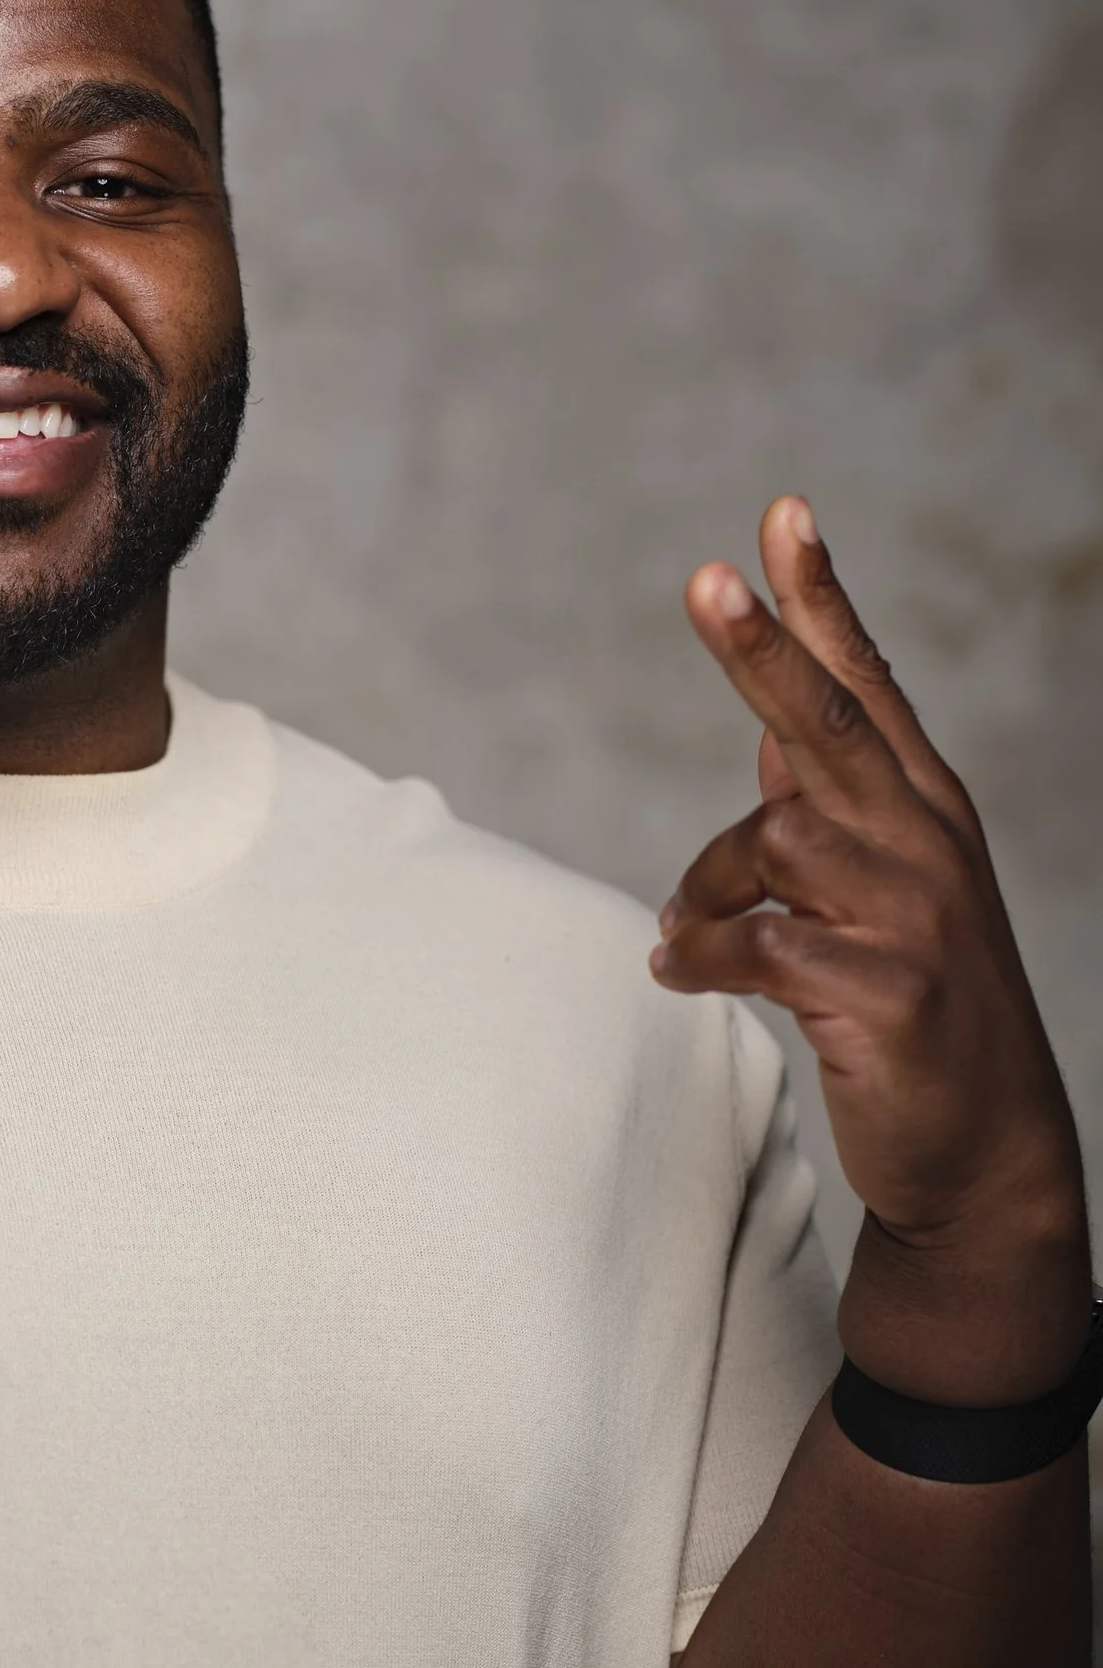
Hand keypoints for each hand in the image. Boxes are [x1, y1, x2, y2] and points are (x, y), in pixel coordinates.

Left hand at [653, 494, 1088, 1400]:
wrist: (982, 1152)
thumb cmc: (914, 1005)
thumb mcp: (880, 891)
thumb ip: (828, 804)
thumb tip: (769, 721)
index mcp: (923, 807)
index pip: (867, 682)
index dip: (822, 601)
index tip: (781, 514)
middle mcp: (926, 843)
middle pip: (827, 725)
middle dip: (763, 651)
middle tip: (703, 580)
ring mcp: (915, 917)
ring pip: (772, 842)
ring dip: (704, 892)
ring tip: (691, 940)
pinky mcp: (886, 994)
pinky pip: (756, 946)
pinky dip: (702, 957)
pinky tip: (684, 976)